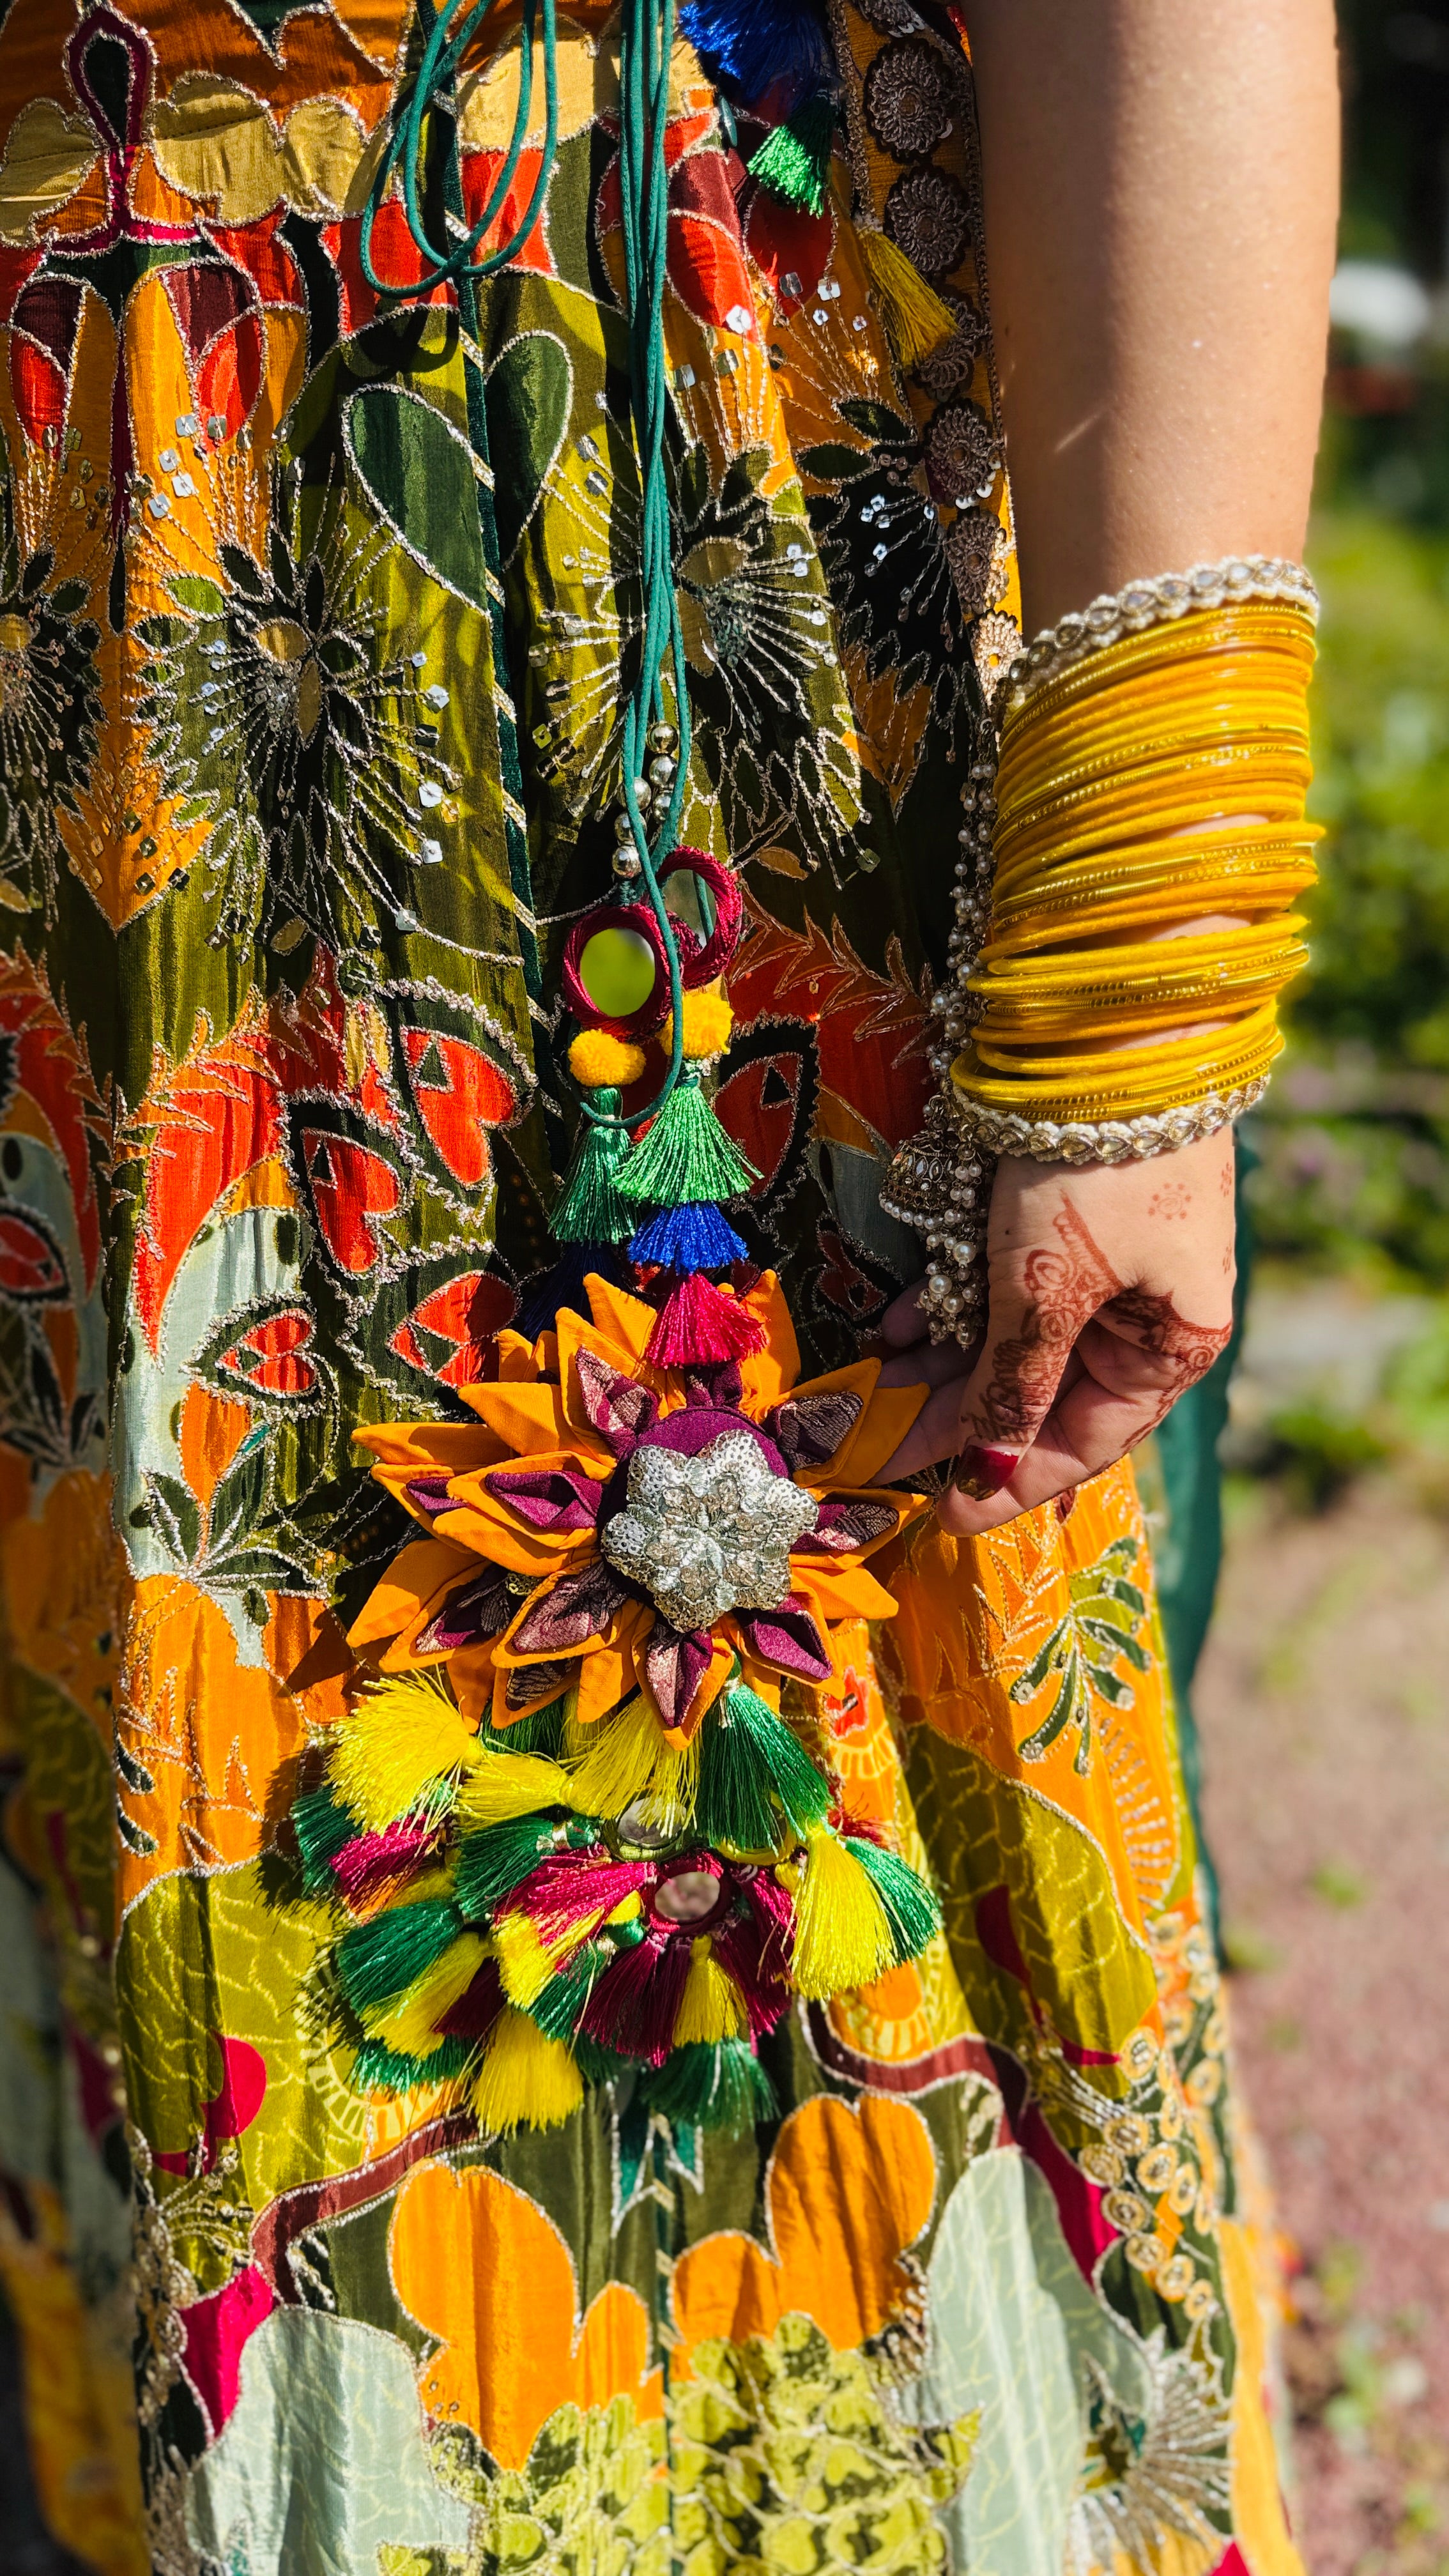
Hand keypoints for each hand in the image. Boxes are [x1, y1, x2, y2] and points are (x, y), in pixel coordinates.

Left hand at [872, 1127, 1235, 1532]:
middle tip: (871, 1451)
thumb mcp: (1046, 1288)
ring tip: (867, 1394)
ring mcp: (1100, 1255)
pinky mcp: (1056, 1210)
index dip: (1008, 1483)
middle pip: (1039, 1391)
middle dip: (953, 1423)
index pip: (1084, 1441)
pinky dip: (950, 1305)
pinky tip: (895, 1329)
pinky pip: (1001, 1281)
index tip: (938, 1514)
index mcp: (1170, 1342)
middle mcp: (1142, 1307)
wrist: (1108, 1025)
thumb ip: (1014, 1383)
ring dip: (941, 1368)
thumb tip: (983, 1475)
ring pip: (1011, 1337)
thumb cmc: (1094, 1170)